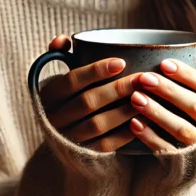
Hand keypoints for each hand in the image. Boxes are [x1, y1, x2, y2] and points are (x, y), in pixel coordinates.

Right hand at [38, 35, 140, 152]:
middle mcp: (54, 119)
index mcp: (47, 96)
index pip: (71, 81)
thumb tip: (64, 40)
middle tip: (142, 78)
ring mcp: (68, 139)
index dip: (95, 71)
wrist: (60, 139)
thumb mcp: (57, 79)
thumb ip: (59, 56)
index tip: (121, 62)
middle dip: (118, 89)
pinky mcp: (83, 156)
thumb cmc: (65, 99)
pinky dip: (125, 133)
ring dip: (125, 110)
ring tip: (147, 97)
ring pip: (98, 125)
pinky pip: (106, 145)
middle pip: (88, 102)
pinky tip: (143, 120)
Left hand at [129, 53, 195, 152]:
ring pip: (181, 129)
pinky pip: (168, 149)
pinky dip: (150, 136)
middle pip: (194, 106)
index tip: (164, 63)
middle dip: (168, 90)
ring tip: (135, 98)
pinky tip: (134, 123)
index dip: (187, 75)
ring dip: (157, 113)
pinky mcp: (188, 163)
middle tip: (144, 78)